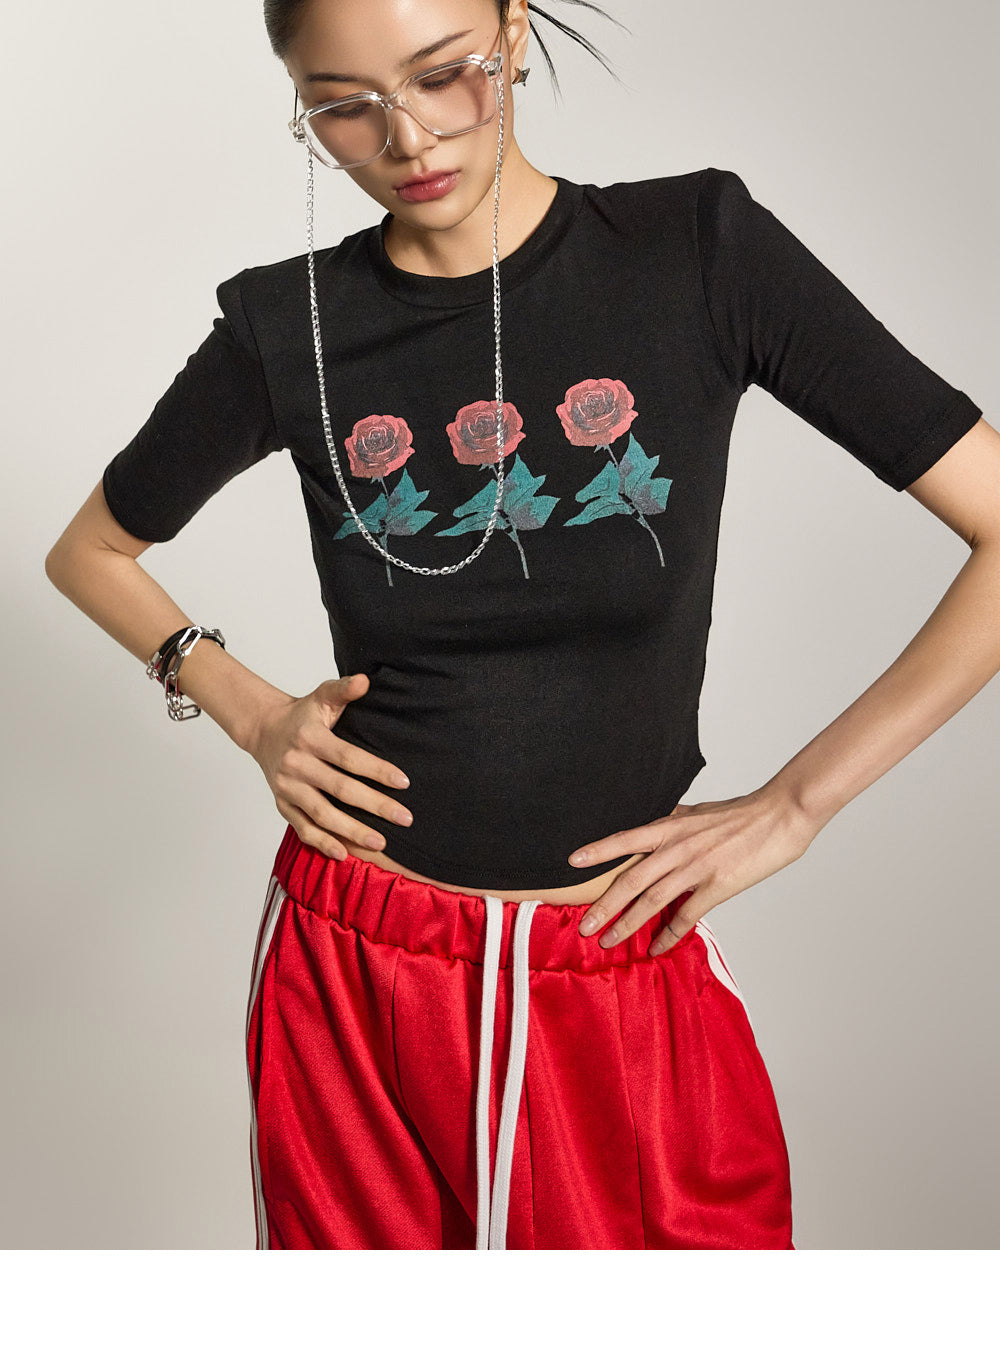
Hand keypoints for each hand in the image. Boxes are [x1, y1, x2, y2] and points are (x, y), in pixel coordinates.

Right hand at [246, 672, 411, 859]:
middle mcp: (296, 765)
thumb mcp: (321, 697)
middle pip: (340, 790)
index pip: (348, 758)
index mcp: (310, 738)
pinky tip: (344, 854)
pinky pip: (302, 828)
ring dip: (351, 831)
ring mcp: (287, 788)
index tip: (404, 782)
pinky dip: (322, 843)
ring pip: (322, 815)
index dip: (377, 770)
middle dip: (375, 805)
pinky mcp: (281, 804)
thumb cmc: (302, 714)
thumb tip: (365, 680)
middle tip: (405, 818)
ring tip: (381, 842)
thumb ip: (343, 689)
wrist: (262, 729)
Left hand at [569, 786, 816, 954]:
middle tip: (584, 926)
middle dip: (604, 906)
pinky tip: (657, 948)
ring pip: (651, 901)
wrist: (780, 815)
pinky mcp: (717, 886)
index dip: (598, 850)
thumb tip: (656, 820)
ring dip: (627, 924)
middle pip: (630, 880)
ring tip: (608, 942)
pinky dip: (669, 935)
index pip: (625, 838)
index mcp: (671, 826)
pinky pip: (686, 916)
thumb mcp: (698, 811)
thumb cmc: (741, 813)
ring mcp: (695, 868)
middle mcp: (677, 848)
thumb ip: (673, 820)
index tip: (572, 861)